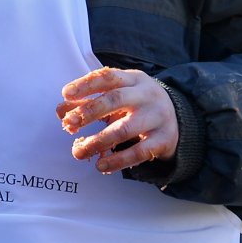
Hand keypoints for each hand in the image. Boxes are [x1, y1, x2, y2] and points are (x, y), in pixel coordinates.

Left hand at [57, 67, 178, 172]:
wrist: (180, 119)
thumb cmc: (137, 105)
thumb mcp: (117, 97)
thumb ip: (88, 102)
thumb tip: (61, 111)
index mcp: (134, 80)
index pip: (108, 77)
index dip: (86, 85)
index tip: (65, 94)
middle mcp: (147, 96)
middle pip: (116, 100)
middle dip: (89, 112)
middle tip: (69, 123)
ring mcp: (158, 117)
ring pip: (125, 129)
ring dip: (98, 141)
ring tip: (78, 152)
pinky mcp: (164, 140)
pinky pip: (139, 152)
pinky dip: (118, 160)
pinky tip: (101, 165)